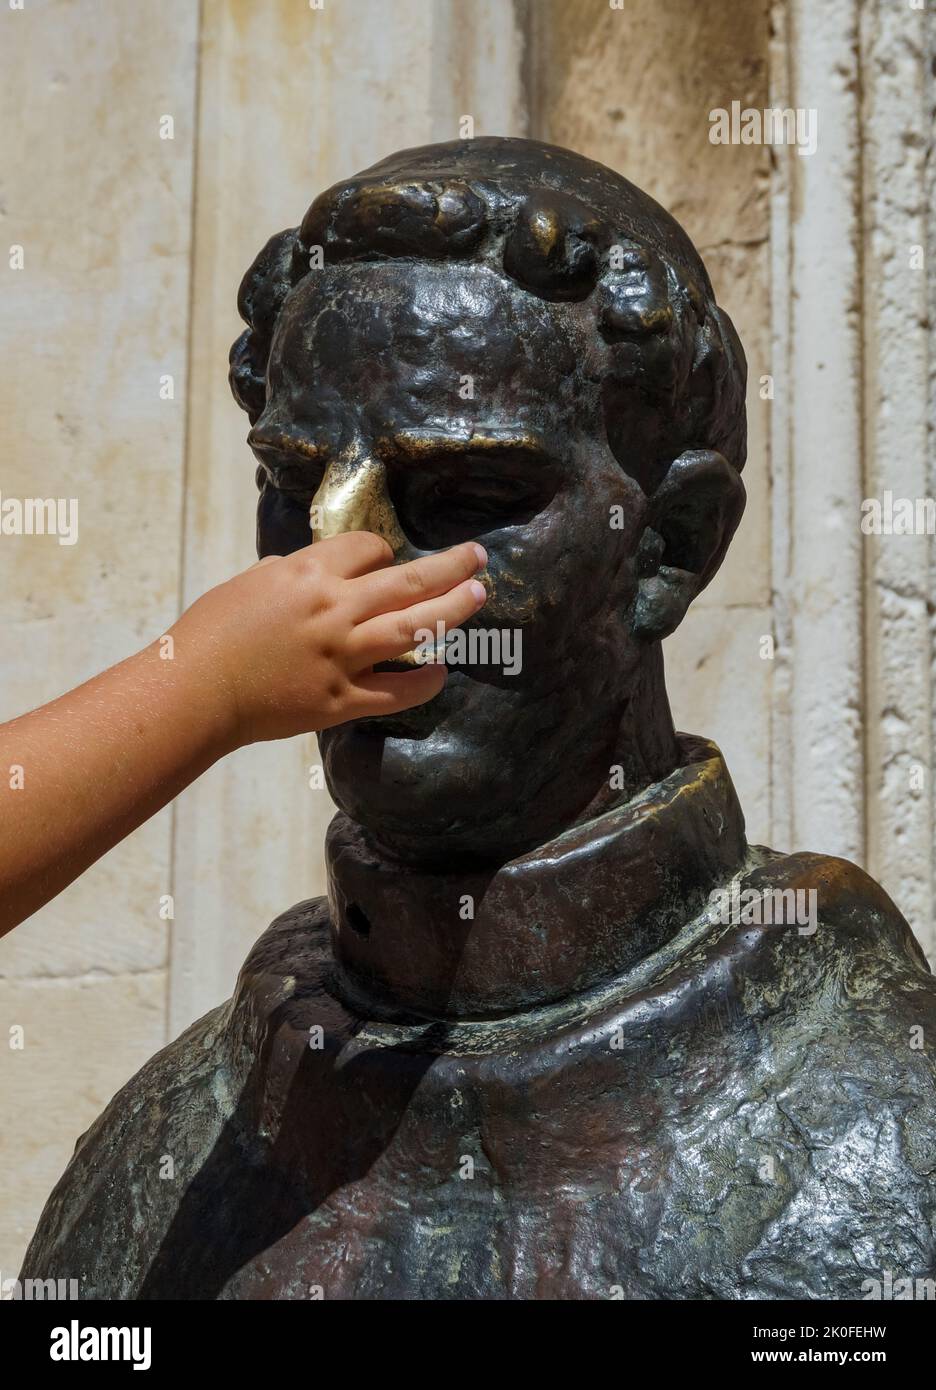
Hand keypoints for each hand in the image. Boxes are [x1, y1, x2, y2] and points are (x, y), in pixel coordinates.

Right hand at [169, 532, 487, 748]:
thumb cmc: (212, 632)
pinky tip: (442, 671)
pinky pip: (397, 691)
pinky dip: (425, 682)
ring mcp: (342, 656)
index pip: (368, 549)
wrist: (196, 690)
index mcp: (308, 574)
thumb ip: (289, 574)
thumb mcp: (249, 583)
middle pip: (408, 581)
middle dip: (451, 566)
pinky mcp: (341, 700)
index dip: (382, 552)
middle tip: (479, 558)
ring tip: (479, 596)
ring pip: (415, 628)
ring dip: (452, 610)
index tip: (386, 561)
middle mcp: (334, 609)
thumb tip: (307, 570)